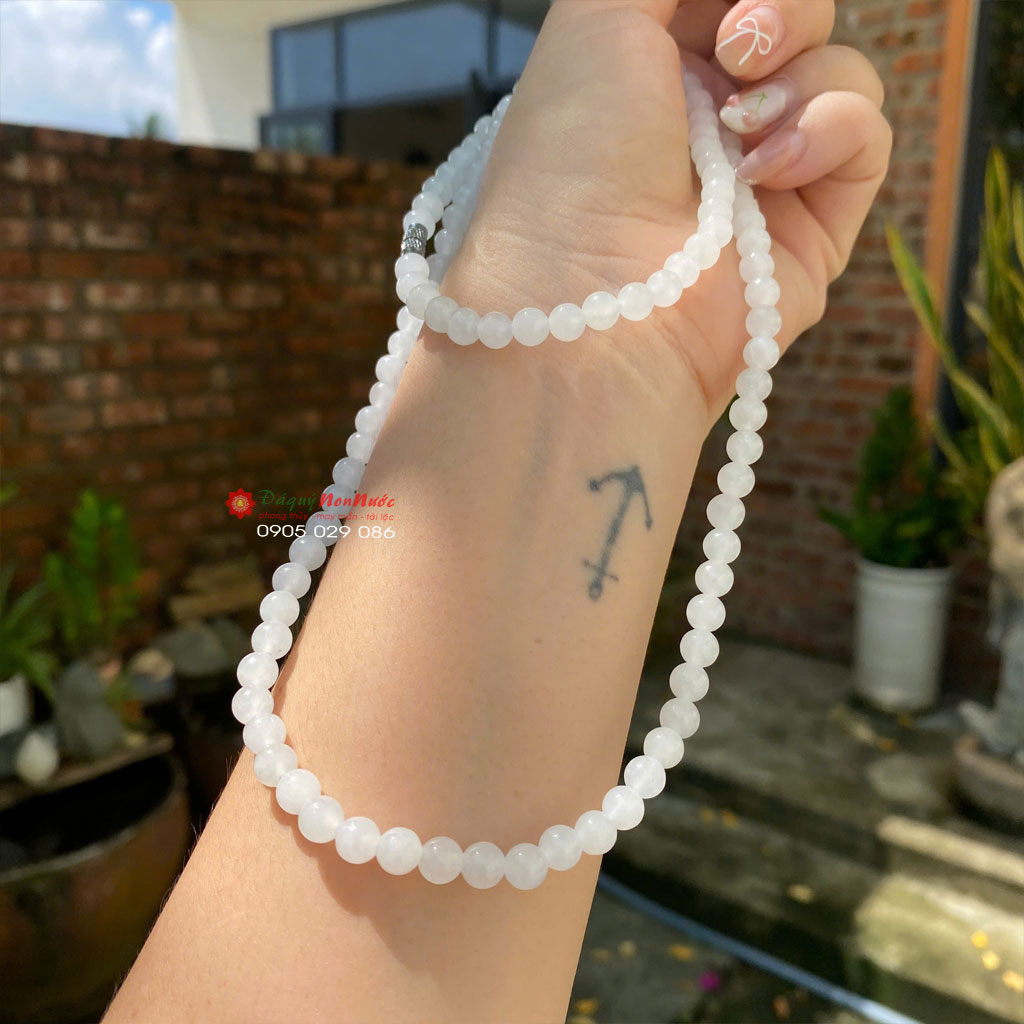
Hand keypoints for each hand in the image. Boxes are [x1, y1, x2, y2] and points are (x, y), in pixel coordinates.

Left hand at [442, 0, 890, 425]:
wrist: (592, 295)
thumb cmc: (574, 156)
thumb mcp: (596, 18)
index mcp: (655, 71)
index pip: (730, 3)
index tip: (719, 11)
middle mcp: (711, 122)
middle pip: (796, 26)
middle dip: (781, 16)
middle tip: (738, 52)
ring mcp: (766, 176)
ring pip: (840, 74)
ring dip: (801, 79)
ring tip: (740, 128)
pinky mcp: (814, 228)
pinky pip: (866, 139)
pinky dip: (834, 131)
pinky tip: (772, 170)